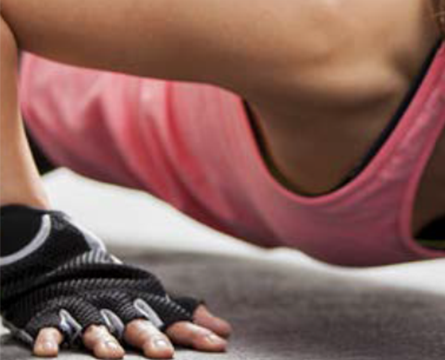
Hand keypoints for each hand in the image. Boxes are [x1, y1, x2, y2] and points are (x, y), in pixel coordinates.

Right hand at [0, 205, 232, 358]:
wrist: (64, 263)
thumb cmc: (118, 293)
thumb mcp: (152, 303)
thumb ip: (186, 317)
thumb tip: (226, 332)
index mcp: (144, 306)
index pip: (174, 320)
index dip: (196, 333)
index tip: (218, 345)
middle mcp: (118, 308)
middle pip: (136, 325)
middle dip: (151, 339)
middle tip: (164, 355)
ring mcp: (86, 310)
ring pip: (96, 328)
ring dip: (104, 342)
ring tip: (113, 357)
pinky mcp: (53, 314)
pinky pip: (49, 328)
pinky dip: (48, 338)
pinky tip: (48, 352)